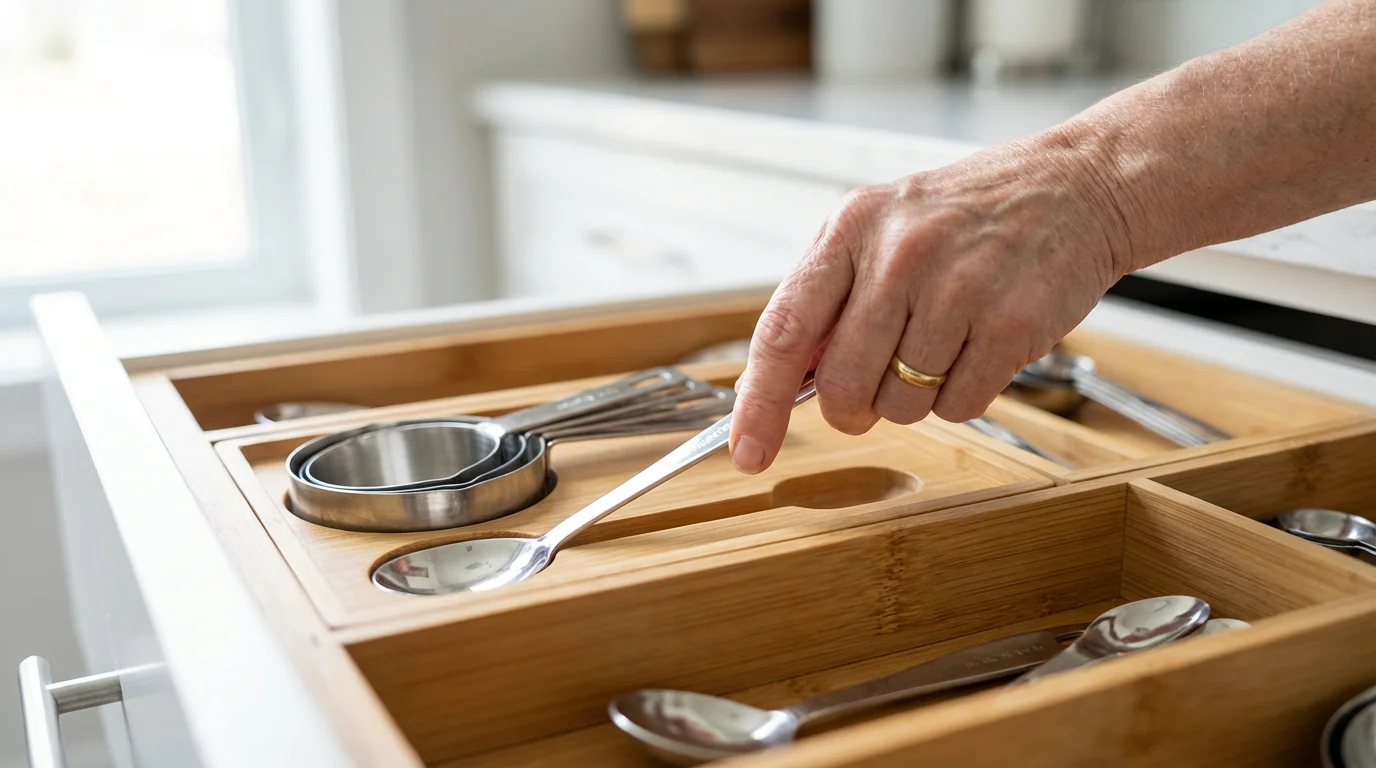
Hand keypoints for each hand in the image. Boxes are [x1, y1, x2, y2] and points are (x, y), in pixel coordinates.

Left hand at [728, 130, 1133, 473]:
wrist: (1076, 187)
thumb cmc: (970, 215)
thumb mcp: (881, 229)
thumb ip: (827, 298)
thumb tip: (781, 382)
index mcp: (852, 228)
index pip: (783, 332)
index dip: (759, 405)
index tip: (747, 451)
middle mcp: (899, 255)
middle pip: (842, 386)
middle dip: (853, 407)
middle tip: (876, 385)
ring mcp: (958, 289)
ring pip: (901, 404)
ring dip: (916, 395)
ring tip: (944, 340)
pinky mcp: (1011, 324)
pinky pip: (959, 406)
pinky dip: (964, 393)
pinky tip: (979, 346)